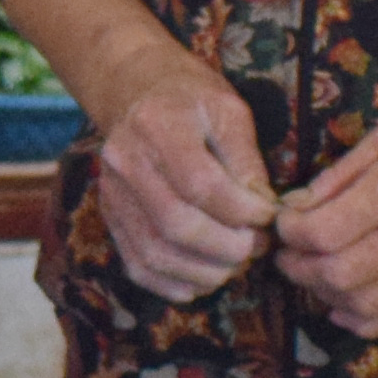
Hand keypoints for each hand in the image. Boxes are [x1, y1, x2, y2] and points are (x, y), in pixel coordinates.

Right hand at [88, 62, 282, 302]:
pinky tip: (201, 282)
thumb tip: (263, 209)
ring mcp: (112, 193)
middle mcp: (126, 162)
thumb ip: (245, 159)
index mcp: (158, 126)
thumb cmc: (190, 100)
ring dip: (203, 271)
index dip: (241, 210)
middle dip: (226, 247)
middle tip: (256, 247)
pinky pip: (136, 264)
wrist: (135, 93)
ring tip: (234, 264)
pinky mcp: (109, 216)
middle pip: (175, 224)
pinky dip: (171, 284)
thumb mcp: (228, 111)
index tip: (268, 216)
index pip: (200, 184)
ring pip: (154, 252)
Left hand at [273, 95, 377, 337]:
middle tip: (288, 255)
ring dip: (326, 297)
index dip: (289, 234)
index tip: (284, 223)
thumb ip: (338, 176)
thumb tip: (296, 207)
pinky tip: (343, 309)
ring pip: (365, 303)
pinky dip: (366, 321)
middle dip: (299, 269)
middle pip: (338, 275)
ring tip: (313, 276)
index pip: (322, 233)